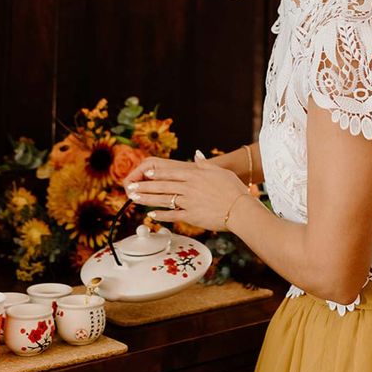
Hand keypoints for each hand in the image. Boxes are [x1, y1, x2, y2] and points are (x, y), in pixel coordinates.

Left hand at [122, 152, 248, 230]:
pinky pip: (172, 215)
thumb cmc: (233, 189)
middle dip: (145, 186)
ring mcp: (188, 202)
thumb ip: (205, 163)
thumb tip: (197, 154)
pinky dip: (161, 215)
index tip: (146, 173)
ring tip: (135, 198)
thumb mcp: (220, 171)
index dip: (157, 173)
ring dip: (147, 199)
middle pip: (163, 185)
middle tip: (131, 187)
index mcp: (195, 175)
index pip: (171, 172)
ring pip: (163, 199)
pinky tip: (151, 215)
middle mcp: (188, 187)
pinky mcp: (191, 216)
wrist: (240, 209)